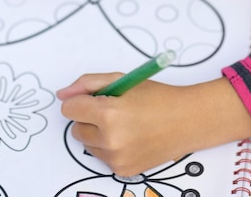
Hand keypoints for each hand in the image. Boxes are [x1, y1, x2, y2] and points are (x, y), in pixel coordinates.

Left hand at [56, 74, 250, 176]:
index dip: (80, 100)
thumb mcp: (123, 80)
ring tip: (124, 123)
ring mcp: (116, 158)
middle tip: (113, 109)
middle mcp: (110, 139)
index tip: (94, 98)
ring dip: (97, 133)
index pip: (70, 109)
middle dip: (88, 117)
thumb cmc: (156, 97)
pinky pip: (101, 156)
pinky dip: (109, 147)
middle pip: (75, 128)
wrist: (187, 121)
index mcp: (109, 113)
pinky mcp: (122, 170)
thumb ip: (89, 84)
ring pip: (87, 144)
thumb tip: (63, 95)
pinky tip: (130, 137)